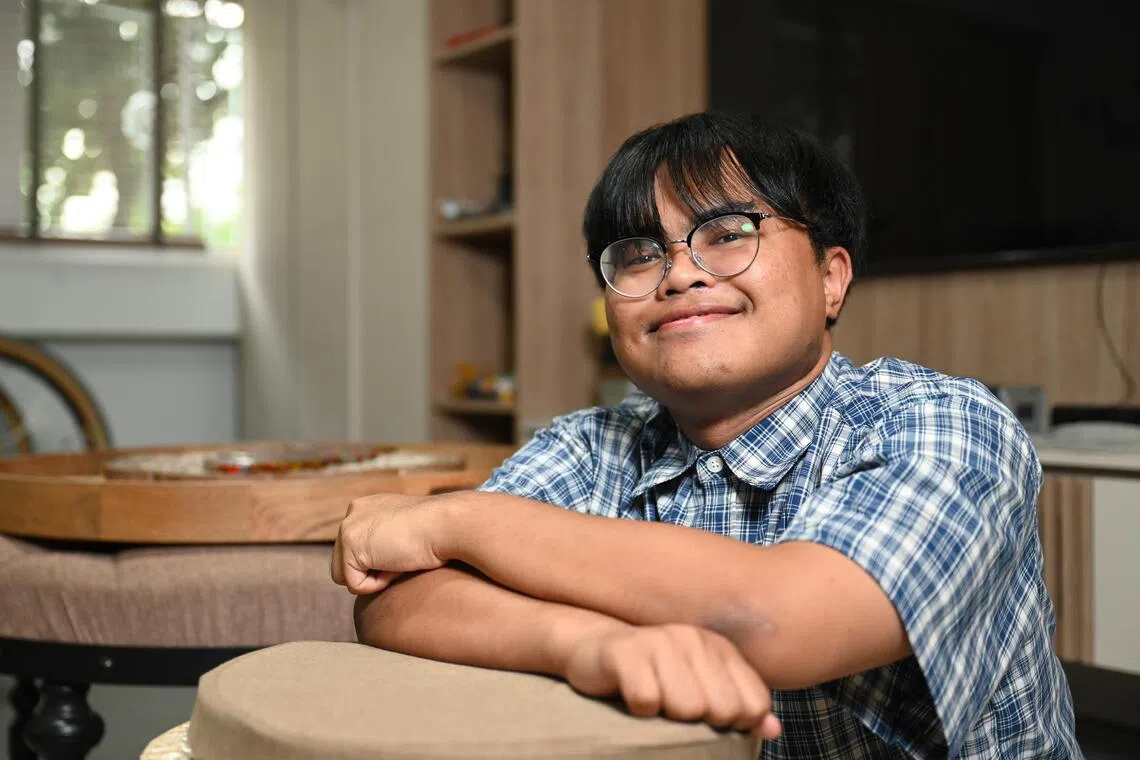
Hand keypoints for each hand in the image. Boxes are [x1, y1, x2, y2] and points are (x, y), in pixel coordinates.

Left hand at [331, 493, 447, 594]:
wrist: (448, 524)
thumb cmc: (438, 531)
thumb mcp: (406, 530)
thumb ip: (386, 540)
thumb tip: (376, 563)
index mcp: (366, 507)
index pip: (357, 550)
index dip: (380, 561)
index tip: (406, 547)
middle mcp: (352, 513)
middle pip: (344, 564)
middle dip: (373, 570)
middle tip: (404, 555)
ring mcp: (348, 528)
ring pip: (345, 576)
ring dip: (374, 577)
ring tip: (399, 559)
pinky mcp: (351, 546)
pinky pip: (356, 585)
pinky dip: (378, 584)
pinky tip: (397, 563)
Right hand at [564, 623, 780, 739]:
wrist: (595, 650)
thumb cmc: (654, 675)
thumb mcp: (701, 687)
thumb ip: (740, 707)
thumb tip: (774, 730)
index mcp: (719, 648)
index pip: (754, 704)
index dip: (736, 724)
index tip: (709, 718)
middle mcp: (694, 639)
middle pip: (722, 711)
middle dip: (700, 722)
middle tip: (674, 708)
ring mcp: (660, 642)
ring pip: (686, 708)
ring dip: (667, 717)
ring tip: (654, 699)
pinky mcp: (626, 654)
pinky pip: (647, 702)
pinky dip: (638, 711)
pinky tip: (630, 696)